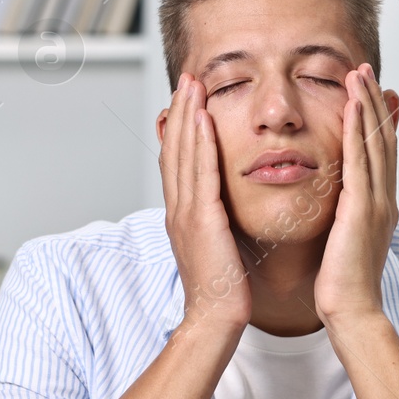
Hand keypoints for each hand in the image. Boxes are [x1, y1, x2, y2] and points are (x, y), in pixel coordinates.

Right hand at [158, 73, 251, 335]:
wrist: (214, 320)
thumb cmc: (222, 291)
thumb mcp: (217, 247)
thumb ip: (216, 221)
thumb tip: (222, 207)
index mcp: (182, 215)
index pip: (177, 162)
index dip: (180, 128)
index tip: (188, 99)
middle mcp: (178, 209)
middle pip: (176, 149)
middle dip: (181, 110)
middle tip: (187, 78)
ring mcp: (186, 213)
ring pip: (184, 154)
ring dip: (188, 115)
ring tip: (193, 84)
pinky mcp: (201, 220)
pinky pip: (201, 173)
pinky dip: (200, 143)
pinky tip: (204, 118)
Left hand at [314, 64, 398, 330]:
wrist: (353, 313)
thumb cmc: (343, 285)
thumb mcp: (345, 241)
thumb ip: (345, 217)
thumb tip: (338, 205)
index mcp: (378, 205)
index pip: (379, 152)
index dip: (375, 119)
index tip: (366, 91)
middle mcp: (384, 198)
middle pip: (382, 138)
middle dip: (374, 101)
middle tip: (364, 69)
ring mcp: (377, 202)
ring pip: (374, 142)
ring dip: (367, 105)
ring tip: (358, 74)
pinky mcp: (363, 209)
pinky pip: (360, 161)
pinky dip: (357, 131)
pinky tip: (352, 106)